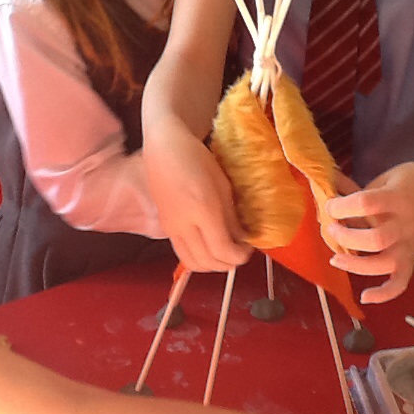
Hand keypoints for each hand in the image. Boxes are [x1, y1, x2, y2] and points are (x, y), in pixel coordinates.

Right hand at [144, 126, 251, 272]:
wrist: (164, 149)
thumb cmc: (197, 159)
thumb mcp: (223, 186)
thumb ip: (232, 218)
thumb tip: (242, 240)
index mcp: (203, 210)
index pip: (223, 251)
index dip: (240, 256)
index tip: (249, 248)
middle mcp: (184, 224)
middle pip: (208, 262)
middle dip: (228, 264)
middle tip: (239, 252)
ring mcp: (171, 228)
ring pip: (193, 263)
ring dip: (212, 265)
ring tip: (224, 251)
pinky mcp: (165, 228)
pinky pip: (182, 253)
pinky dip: (199, 257)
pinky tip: (208, 243)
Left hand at [324, 161, 413, 303]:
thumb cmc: (407, 182)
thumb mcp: (384, 180)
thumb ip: (359, 193)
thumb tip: (327, 201)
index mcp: (397, 198)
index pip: (366, 203)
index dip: (342, 206)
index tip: (330, 206)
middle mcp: (405, 224)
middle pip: (375, 239)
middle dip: (346, 237)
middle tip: (332, 229)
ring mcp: (410, 245)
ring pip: (385, 264)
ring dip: (356, 265)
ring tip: (335, 258)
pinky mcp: (412, 259)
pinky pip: (400, 283)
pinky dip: (383, 294)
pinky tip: (364, 296)